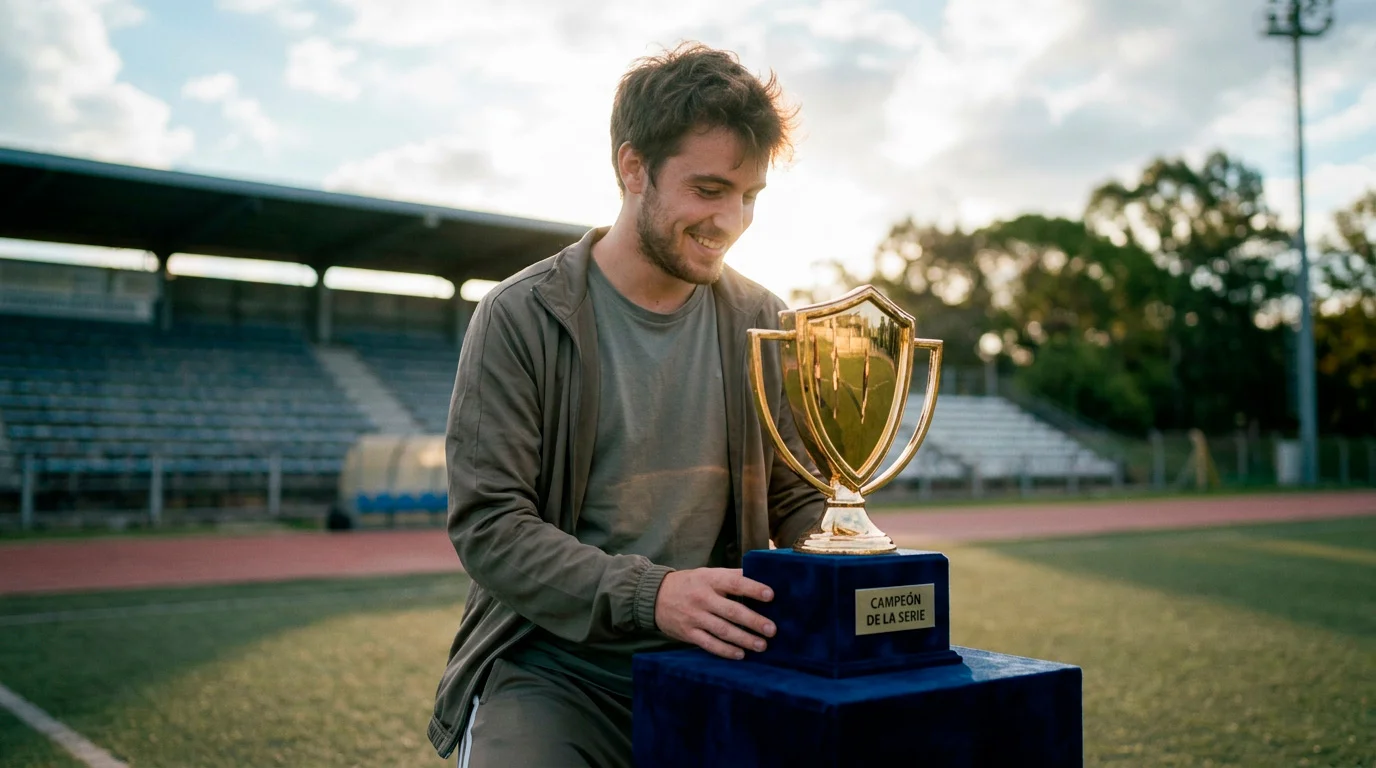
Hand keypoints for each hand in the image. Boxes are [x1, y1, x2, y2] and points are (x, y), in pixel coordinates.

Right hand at [653, 568, 775, 659]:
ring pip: (723, 630)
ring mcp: (694, 617)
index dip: (753, 588)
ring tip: (761, 645)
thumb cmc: (690, 584)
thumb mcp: (707, 574)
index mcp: (709, 580)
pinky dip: (725, 650)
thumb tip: (762, 577)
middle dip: (753, 621)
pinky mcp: (688, 633)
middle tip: (772, 629)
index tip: (771, 595)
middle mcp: (702, 598)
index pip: (734, 582)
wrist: (654, 597)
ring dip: (744, 639)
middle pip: (732, 611)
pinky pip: (709, 644)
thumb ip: (731, 576)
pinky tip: (740, 654)